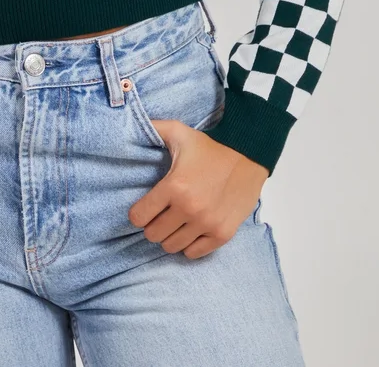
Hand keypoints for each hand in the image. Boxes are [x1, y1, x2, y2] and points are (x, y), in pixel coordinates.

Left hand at [127, 117, 268, 257]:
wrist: (247, 154)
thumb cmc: (209, 146)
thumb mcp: (177, 131)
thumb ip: (151, 128)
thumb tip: (131, 125)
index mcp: (174, 187)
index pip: (139, 216)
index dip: (137, 213)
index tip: (144, 208)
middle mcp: (189, 209)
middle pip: (153, 235)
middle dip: (152, 225)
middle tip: (160, 215)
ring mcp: (207, 224)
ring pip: (172, 247)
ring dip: (170, 236)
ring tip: (174, 223)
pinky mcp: (223, 233)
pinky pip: (195, 253)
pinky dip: (189, 245)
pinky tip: (190, 231)